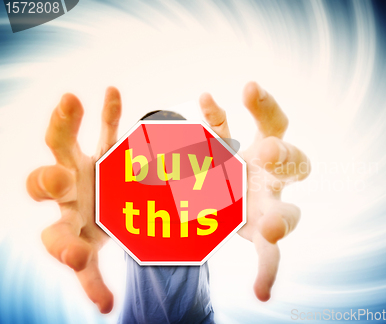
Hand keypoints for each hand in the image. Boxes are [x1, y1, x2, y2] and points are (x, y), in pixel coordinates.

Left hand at [26, 88, 121, 312]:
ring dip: (65, 124)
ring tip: (68, 101)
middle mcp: (66, 191)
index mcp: (62, 223)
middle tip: (55, 180)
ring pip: (65, 143)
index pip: (54, 237)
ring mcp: (81, 166)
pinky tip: (109, 92)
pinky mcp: (102, 152)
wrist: (104, 209)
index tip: (78, 256)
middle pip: (47, 181)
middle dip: (49, 181)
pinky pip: (105, 130)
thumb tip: (105, 309)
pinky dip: (106, 113)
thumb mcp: (91, 257)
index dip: (64, 248)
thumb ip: (92, 279)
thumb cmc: (93, 234)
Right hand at [200, 82, 310, 300]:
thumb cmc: (235, 222)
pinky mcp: (227, 139)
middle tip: (266, 152)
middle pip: (295, 160)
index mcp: (275, 209)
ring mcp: (252, 152)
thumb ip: (265, 264)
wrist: (210, 201)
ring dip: (265, 111)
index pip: (289, 215)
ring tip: (251, 92)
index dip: (284, 223)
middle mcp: (272, 178)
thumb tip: (262, 298)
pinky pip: (224, 121)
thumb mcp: (252, 243)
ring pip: (274, 127)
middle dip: (284, 156)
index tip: (271, 232)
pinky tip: (207, 98)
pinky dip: (216, 111)